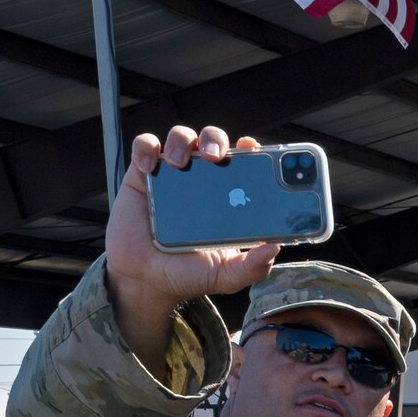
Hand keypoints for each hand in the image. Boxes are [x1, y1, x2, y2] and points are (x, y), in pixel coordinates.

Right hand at [106, 126, 281, 364]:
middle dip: (216, 140)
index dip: (250, 151)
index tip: (253, 148)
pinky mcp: (142, 175)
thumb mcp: (226, 275)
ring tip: (180, 163)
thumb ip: (252, 266)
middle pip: (212, 141)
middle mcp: (202, 180)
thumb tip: (275, 248)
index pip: (243, 164)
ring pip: (180, 137)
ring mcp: (172, 174)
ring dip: (182, 140)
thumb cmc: (189, 273)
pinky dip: (147, 148)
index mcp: (228, 198)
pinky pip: (144, 146)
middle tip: (215, 157)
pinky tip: (149, 166)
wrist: (146, 279)